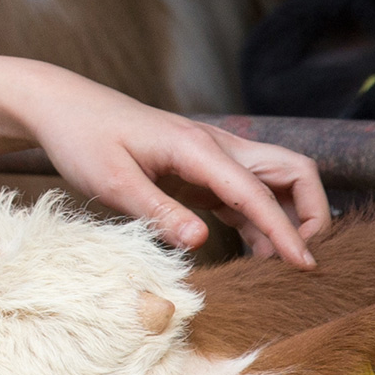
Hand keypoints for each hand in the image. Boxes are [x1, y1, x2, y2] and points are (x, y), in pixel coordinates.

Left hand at [18, 70, 329, 264]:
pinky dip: (261, 222)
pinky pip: (245, 195)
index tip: (306, 267)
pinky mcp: (200, 170)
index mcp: (198, 147)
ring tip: (282, 268)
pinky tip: (257, 254)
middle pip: (293, 172)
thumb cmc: (83, 138)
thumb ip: (157, 212)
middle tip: (303, 259)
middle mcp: (216, 147)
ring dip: (288, 219)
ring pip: (275, 183)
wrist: (63, 107)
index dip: (288, 231)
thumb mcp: (112, 181)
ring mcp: (212, 157)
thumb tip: (201, 242)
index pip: (259, 193)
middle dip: (312, 212)